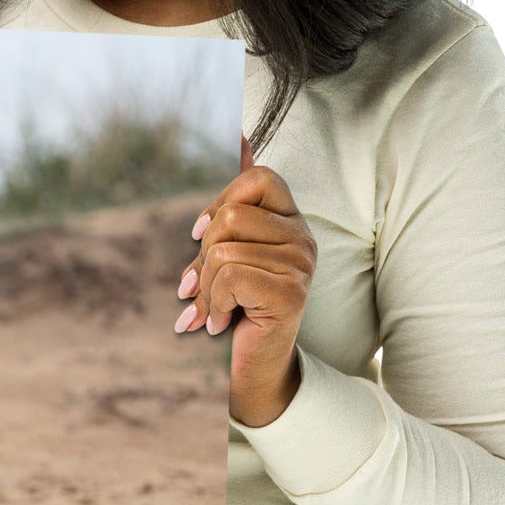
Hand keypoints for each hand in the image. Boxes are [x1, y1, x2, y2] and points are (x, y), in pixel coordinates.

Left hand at [174, 135, 316, 426]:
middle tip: (201, 289)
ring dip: (206, 288)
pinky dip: (213, 304)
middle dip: (203, 256)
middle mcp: (304, 238)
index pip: (258, 178)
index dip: (220, 202)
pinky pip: (230, 276)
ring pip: (224, 250)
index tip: (201, 236)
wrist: (254, 369)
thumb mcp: (226, 254)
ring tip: (213, 311)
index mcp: (291, 222)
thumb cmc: (237, 309)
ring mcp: (302, 265)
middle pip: (231, 217)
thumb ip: (229, 210)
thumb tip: (242, 134)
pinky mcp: (291, 292)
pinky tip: (220, 323)